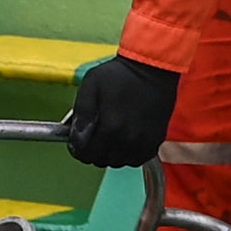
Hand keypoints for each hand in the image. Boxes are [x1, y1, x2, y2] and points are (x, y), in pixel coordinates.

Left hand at [58, 53, 182, 170]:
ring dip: (109, 153)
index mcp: (111, 126)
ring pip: (117, 162)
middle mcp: (128, 139)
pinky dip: (127, 154)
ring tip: (109, 135)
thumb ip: (80, 113)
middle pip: (100, 160)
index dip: (76, 147)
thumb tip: (75, 135)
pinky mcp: (155, 140)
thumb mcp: (91, 86)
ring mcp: (143, 141)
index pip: (85, 153)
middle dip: (91, 150)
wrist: (153, 68)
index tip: (77, 140)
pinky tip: (124, 139)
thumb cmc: (121, 74)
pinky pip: (136, 159)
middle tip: (92, 135)